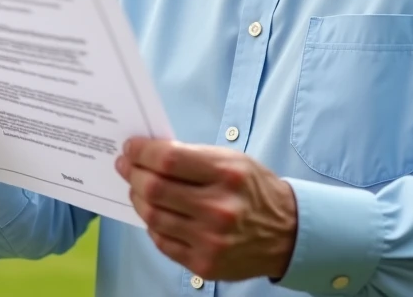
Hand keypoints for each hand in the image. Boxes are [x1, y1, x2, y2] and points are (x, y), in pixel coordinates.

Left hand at [116, 138, 298, 282]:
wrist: (287, 233)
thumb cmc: (255, 190)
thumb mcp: (233, 161)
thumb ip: (193, 156)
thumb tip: (151, 153)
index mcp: (227, 175)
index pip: (168, 160)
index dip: (142, 152)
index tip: (131, 148)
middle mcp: (219, 209)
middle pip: (154, 189)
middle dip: (133, 174)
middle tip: (126, 166)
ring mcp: (210, 240)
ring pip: (153, 216)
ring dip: (137, 198)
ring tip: (137, 188)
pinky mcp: (204, 264)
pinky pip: (161, 241)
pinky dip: (152, 224)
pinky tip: (155, 212)